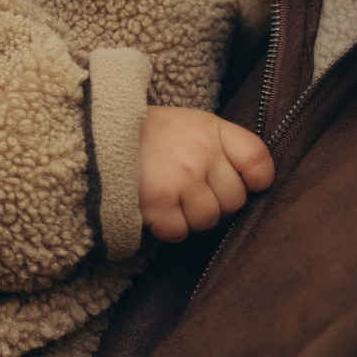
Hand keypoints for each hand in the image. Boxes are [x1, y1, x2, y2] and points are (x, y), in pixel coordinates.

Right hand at [139, 106, 274, 242]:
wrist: (99, 132)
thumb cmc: (152, 133)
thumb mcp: (192, 124)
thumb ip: (223, 147)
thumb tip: (252, 186)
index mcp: (212, 131)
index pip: (258, 162)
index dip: (256, 180)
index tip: (244, 182)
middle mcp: (200, 155)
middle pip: (234, 200)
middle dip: (217, 201)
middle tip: (193, 189)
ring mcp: (178, 181)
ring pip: (208, 220)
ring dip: (192, 216)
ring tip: (172, 197)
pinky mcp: (155, 205)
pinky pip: (179, 232)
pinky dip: (168, 227)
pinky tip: (157, 208)